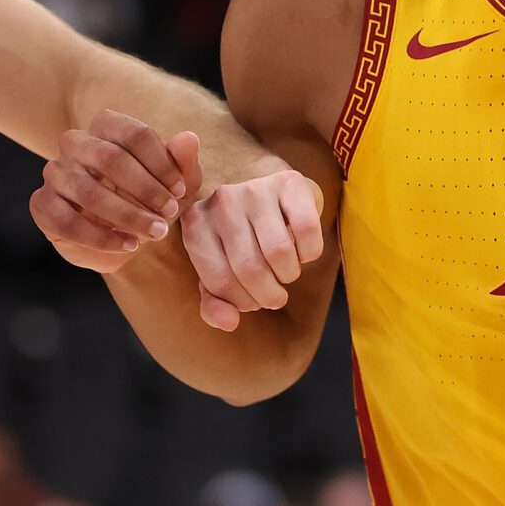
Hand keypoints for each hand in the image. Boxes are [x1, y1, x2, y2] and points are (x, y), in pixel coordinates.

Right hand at [29, 109, 188, 272]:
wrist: (120, 237)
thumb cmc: (149, 199)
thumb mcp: (174, 184)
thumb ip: (182, 162)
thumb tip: (189, 139)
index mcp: (106, 126)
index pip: (134, 134)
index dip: (162, 164)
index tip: (180, 191)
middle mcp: (75, 142)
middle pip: (110, 158)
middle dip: (146, 190)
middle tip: (170, 214)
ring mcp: (54, 172)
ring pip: (88, 192)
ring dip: (128, 216)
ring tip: (155, 233)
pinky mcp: (42, 204)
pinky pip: (67, 221)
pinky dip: (101, 238)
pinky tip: (127, 245)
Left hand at [174, 138, 325, 330]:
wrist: (270, 199)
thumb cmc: (240, 242)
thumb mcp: (220, 271)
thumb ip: (215, 302)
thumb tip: (229, 323)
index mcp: (195, 225)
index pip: (220, 282)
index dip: (242, 303)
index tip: (251, 303)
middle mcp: (221, 201)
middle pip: (251, 268)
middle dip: (268, 295)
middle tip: (274, 297)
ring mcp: (255, 188)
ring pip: (280, 252)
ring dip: (289, 275)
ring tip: (286, 273)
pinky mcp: (289, 182)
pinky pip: (307, 231)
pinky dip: (310, 253)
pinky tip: (301, 252)